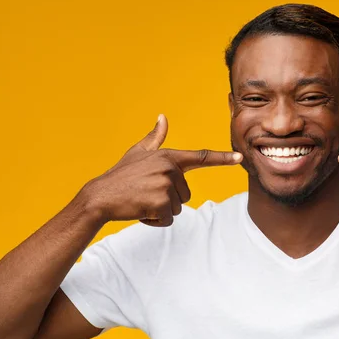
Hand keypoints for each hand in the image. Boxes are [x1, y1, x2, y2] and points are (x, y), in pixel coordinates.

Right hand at [81, 114, 241, 226]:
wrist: (99, 197)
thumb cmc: (120, 176)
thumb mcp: (138, 153)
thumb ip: (154, 138)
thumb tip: (163, 117)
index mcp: (168, 157)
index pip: (201, 157)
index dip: (222, 158)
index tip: (239, 158)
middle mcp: (170, 169)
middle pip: (186, 194)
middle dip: (168, 199)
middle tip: (146, 193)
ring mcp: (166, 185)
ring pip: (178, 207)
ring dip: (161, 210)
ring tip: (142, 200)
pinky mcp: (161, 203)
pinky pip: (168, 219)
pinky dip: (154, 220)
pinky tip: (140, 211)